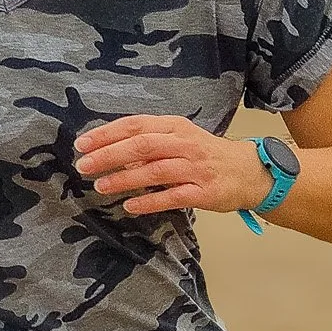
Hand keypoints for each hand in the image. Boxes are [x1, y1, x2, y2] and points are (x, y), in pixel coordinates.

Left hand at [72, 116, 272, 216]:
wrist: (249, 171)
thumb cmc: (206, 155)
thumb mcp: (179, 139)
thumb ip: (149, 143)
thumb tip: (110, 151)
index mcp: (175, 126)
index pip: (136, 125)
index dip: (107, 134)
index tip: (82, 144)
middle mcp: (185, 144)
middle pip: (142, 146)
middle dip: (109, 155)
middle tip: (85, 165)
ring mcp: (195, 169)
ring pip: (155, 170)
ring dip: (125, 178)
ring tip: (101, 186)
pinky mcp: (204, 192)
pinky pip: (173, 196)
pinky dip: (150, 201)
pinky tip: (130, 205)